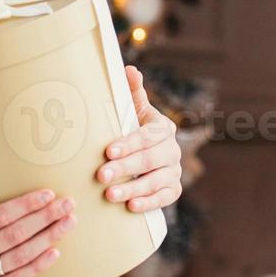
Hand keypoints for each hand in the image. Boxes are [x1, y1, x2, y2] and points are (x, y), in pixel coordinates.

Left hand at [95, 65, 182, 212]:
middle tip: (101, 175)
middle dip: (125, 168)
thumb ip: (131, 92)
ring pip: (156, 181)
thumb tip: (129, 69)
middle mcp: (172, 149)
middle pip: (150, 159)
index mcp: (162, 128)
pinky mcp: (174, 190)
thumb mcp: (133, 112)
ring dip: (133, 189)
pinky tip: (131, 207)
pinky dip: (149, 203)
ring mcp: (174, 171)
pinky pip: (165, 198)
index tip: (108, 151)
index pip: (148, 136)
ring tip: (110, 195)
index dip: (129, 144)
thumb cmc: (133, 130)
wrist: (146, 158)